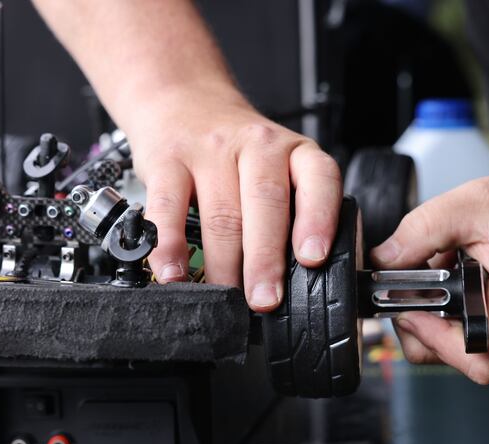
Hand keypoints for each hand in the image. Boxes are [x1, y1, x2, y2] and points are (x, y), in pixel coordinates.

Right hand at [127, 88, 342, 311]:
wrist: (185, 99)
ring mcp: (210, 151)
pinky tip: (173, 273)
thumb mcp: (282, 165)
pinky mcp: (167, 160)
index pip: (318, 179)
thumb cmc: (240, 150)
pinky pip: (168, 207)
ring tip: (225, 299)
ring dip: (222, 265)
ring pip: (220, 214)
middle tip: (264, 299)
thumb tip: (321, 276)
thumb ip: (301, 211)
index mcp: (295, 151)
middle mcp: (257, 145)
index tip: (312, 258)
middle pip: (265, 203)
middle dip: (265, 259)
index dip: (318, 219)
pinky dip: (170, 246)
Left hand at [370, 171, 488, 383]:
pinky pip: (447, 332)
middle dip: (417, 320)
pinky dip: (434, 307)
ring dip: (423, 311)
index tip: (415, 304)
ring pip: (441, 347)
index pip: (474, 357)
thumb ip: (423, 230)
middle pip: (446, 356)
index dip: (434, 338)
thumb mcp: (473, 204)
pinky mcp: (485, 328)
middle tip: (414, 278)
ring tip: (435, 271)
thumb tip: (382, 260)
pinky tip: (444, 276)